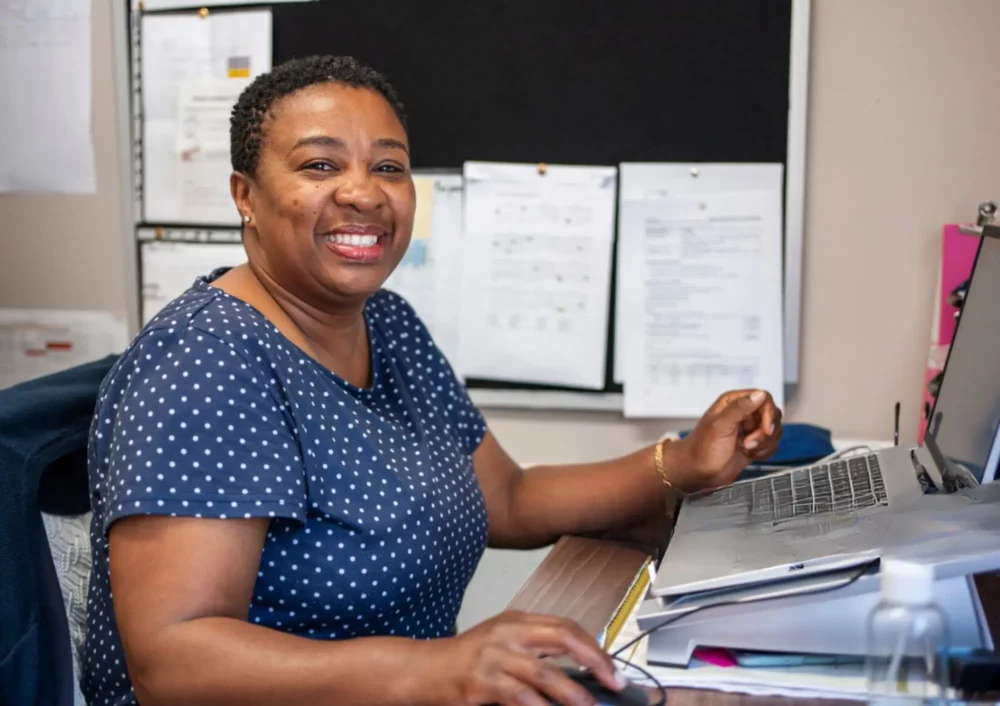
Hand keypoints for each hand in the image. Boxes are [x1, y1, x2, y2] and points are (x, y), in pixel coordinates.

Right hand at [419, 610, 625, 705]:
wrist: (423, 668)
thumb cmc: (465, 659)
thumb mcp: (501, 642)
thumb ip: (534, 650)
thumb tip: (577, 672)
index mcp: (517, 621)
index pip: (565, 626)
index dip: (593, 647)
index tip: (612, 669)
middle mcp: (509, 632)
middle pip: (562, 638)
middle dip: (594, 661)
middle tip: (614, 682)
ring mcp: (495, 656)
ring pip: (545, 673)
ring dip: (572, 694)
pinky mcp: (483, 682)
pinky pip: (520, 697)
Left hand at [668, 389, 782, 493]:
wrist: (697, 472)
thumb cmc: (702, 449)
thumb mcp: (720, 426)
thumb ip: (740, 408)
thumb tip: (759, 395)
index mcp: (733, 402)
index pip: (764, 398)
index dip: (768, 413)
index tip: (766, 429)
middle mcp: (743, 413)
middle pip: (772, 414)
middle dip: (765, 432)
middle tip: (749, 443)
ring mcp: (749, 429)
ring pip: (774, 431)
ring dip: (764, 443)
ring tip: (745, 448)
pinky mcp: (753, 444)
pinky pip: (771, 444)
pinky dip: (764, 451)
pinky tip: (750, 454)